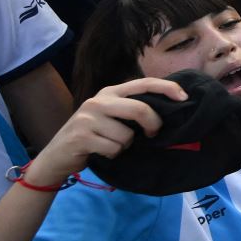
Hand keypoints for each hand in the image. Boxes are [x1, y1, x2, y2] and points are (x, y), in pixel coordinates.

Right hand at [35, 77, 187, 184]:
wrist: (56, 157)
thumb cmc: (91, 136)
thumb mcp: (110, 117)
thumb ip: (131, 110)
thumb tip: (168, 111)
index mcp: (109, 92)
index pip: (144, 83)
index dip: (167, 88)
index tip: (184, 98)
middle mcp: (98, 101)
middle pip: (140, 109)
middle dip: (153, 125)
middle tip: (152, 135)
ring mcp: (88, 117)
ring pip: (127, 135)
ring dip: (125, 146)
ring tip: (110, 145)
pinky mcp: (81, 136)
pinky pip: (114, 148)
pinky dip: (113, 155)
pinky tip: (100, 152)